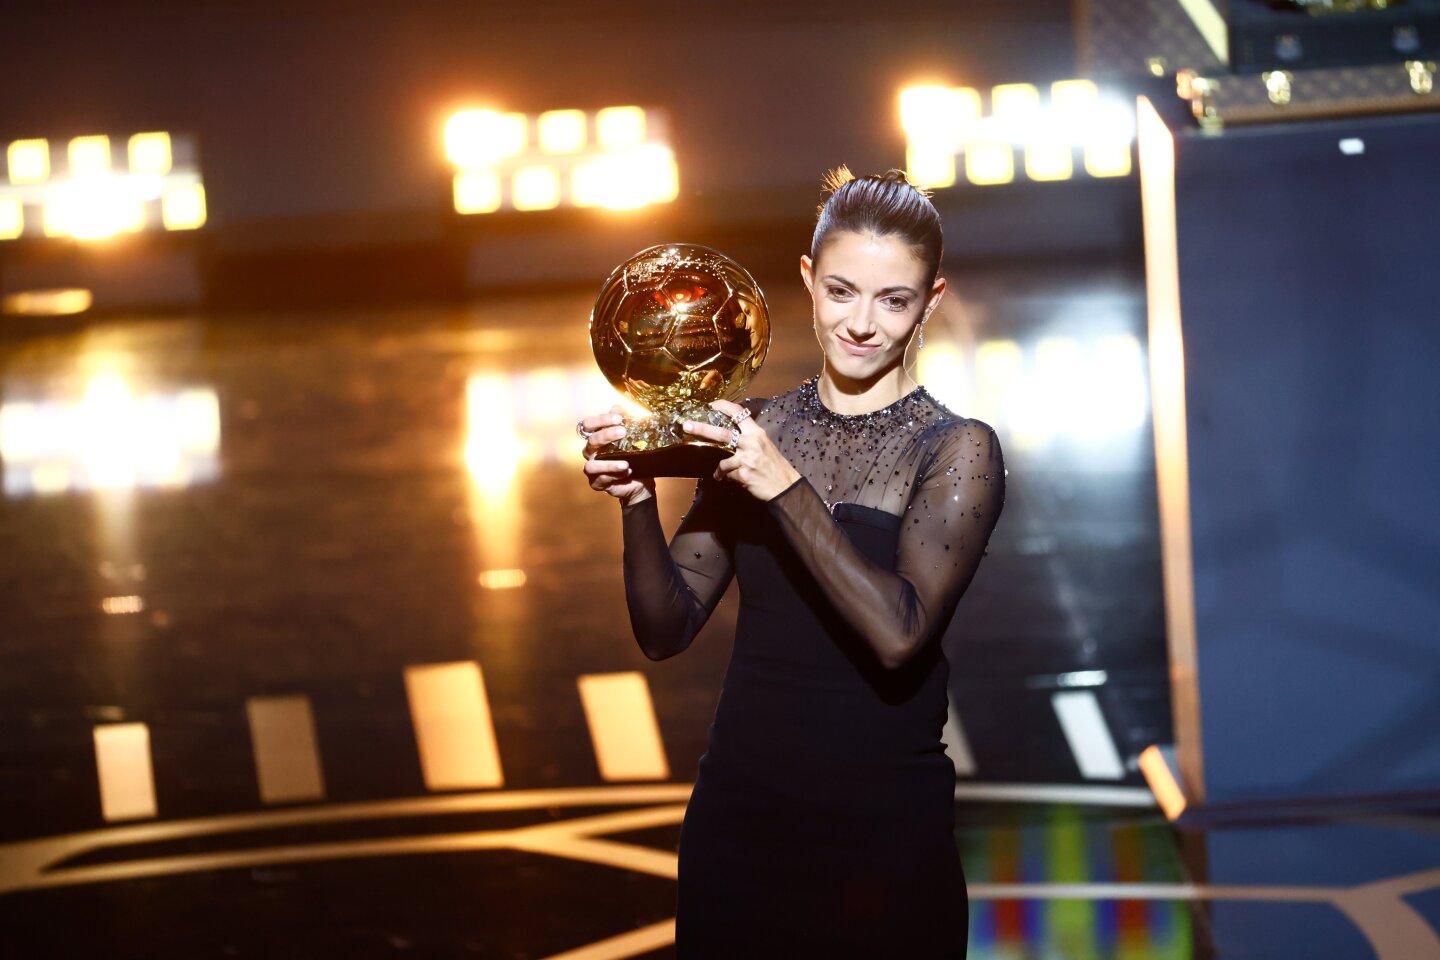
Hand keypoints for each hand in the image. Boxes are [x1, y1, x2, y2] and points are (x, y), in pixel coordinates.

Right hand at [579, 406, 653, 505]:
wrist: (640, 480)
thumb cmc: (633, 456)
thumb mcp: (632, 437)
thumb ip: (624, 421)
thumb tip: (619, 406)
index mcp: (596, 438)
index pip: (588, 425)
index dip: (600, 419)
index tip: (619, 417)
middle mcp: (591, 452)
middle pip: (591, 441)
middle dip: (606, 435)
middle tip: (622, 432)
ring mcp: (593, 469)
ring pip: (591, 465)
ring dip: (608, 463)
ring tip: (625, 462)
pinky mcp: (597, 483)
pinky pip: (601, 480)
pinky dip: (614, 475)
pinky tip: (627, 471)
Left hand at [684, 399, 801, 500]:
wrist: (786, 486)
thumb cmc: (774, 466)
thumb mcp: (765, 445)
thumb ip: (749, 438)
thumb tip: (729, 435)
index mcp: (757, 433)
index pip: (739, 413)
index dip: (723, 406)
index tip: (711, 405)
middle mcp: (751, 443)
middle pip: (721, 433)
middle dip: (701, 429)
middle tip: (687, 426)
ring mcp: (747, 459)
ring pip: (723, 462)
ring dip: (722, 469)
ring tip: (723, 474)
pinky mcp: (743, 475)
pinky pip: (727, 475)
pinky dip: (728, 478)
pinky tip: (735, 480)